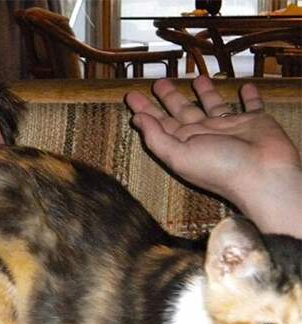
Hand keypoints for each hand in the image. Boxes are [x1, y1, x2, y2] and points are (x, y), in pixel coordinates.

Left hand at [125, 76, 301, 234]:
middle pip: (182, 111)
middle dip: (169, 97)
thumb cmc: (220, 169)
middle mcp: (204, 135)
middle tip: (158, 82)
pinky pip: (251, 105)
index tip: (132, 95)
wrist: (263, 174)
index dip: (145, 109)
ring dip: (204, 92)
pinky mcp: (254, 121)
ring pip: (212, 105)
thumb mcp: (178, 155)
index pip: (159, 123)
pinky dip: (249, 96)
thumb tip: (138, 119)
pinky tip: (244, 86)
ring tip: (195, 78)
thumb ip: (157, 138)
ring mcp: (228, 128)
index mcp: (183, 143)